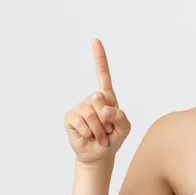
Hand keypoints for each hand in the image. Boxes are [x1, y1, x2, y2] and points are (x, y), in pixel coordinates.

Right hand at [63, 39, 130, 163]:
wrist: (99, 154)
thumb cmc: (114, 137)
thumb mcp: (125, 128)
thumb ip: (121, 117)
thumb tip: (105, 108)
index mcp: (108, 97)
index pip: (103, 74)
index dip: (99, 57)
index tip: (94, 40)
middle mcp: (92, 99)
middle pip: (99, 98)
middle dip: (106, 118)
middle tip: (107, 130)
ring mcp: (80, 107)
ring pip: (91, 113)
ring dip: (99, 129)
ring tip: (99, 135)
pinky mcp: (70, 118)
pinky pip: (80, 122)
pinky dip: (89, 133)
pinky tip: (89, 137)